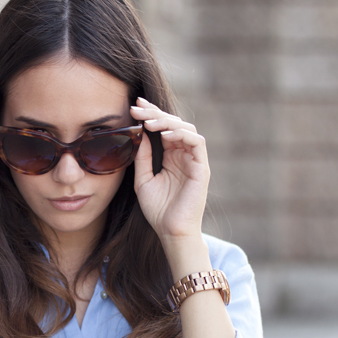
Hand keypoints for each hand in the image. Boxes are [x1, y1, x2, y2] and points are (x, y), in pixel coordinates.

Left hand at [129, 97, 209, 246]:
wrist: (171, 231)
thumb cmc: (158, 210)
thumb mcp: (143, 180)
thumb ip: (142, 158)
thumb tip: (139, 135)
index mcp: (171, 157)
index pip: (162, 129)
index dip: (150, 115)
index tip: (134, 106)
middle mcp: (184, 155)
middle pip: (173, 124)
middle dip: (155, 114)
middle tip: (137, 108)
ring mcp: (194, 160)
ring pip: (186, 129)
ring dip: (167, 122)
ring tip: (149, 122)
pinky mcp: (202, 168)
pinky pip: (197, 143)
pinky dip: (182, 134)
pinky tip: (166, 134)